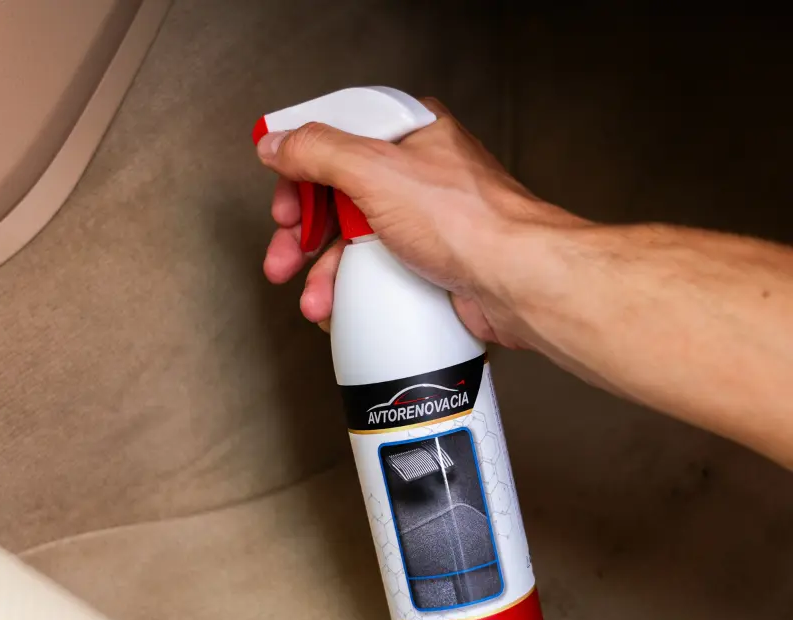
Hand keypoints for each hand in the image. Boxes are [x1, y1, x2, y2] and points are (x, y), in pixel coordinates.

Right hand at [256, 99, 583, 345]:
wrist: (516, 282)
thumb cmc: (470, 223)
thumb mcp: (378, 172)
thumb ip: (320, 152)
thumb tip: (279, 143)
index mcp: (409, 135)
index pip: (337, 140)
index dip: (301, 170)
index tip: (281, 199)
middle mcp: (417, 175)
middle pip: (340, 196)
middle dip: (304, 233)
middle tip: (284, 255)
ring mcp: (423, 222)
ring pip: (356, 240)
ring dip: (326, 272)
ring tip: (313, 297)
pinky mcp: (429, 263)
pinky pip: (378, 271)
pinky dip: (354, 291)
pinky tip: (340, 306)